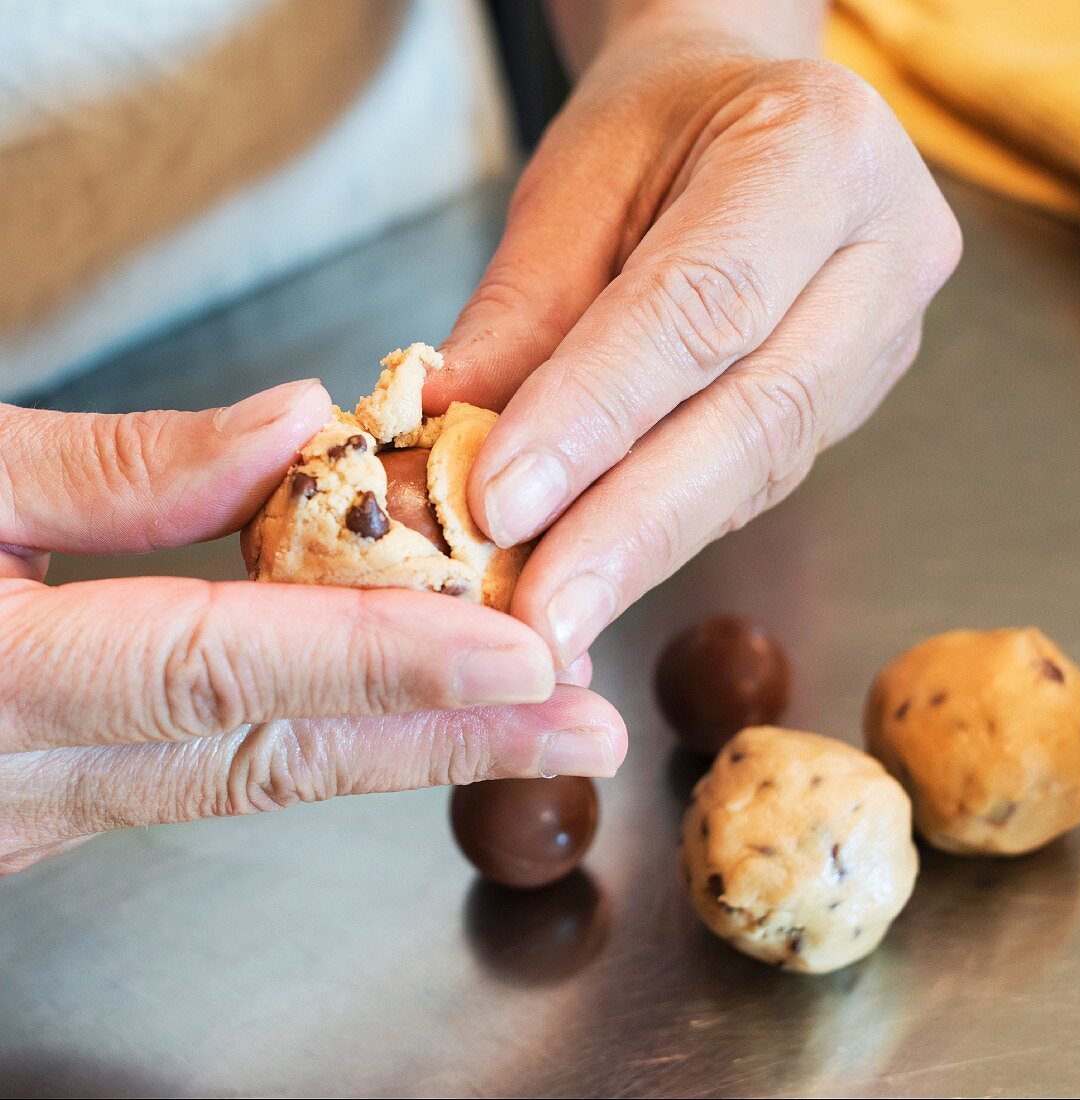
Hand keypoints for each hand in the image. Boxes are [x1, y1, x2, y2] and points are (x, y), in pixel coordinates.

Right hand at [0, 384, 624, 873]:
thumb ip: (114, 467)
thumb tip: (288, 426)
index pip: (225, 669)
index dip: (382, 663)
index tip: (522, 656)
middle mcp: (24, 782)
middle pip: (278, 755)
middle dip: (449, 745)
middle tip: (587, 729)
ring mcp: (43, 814)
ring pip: (263, 773)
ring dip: (411, 747)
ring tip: (540, 714)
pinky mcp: (59, 806)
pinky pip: (224, 765)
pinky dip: (333, 735)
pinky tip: (419, 705)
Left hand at [426, 12, 960, 668]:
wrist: (745, 118)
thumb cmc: (656, 130)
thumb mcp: (573, 189)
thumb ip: (519, 316)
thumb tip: (444, 442)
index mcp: (820, 152)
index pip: (697, 307)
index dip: (595, 416)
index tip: (499, 506)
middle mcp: (883, 255)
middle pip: (754, 418)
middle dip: (632, 532)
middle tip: (540, 621)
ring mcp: (883, 338)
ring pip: (759, 468)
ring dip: (645, 554)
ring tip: (554, 618)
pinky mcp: (853, 399)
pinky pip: (753, 481)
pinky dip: (668, 537)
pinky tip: (601, 579)